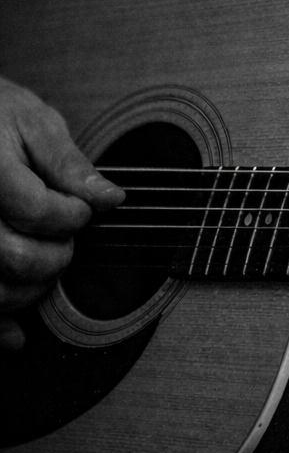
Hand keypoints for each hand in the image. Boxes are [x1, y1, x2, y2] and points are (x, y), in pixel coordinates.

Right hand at [0, 74, 122, 349]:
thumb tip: (111, 198)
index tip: (83, 211)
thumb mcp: (33, 121)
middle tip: (69, 238)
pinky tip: (20, 331)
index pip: (35, 210)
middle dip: (55, 255)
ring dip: (31, 291)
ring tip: (48, 263)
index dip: (72, 216)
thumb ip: (68, 163)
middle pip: (13, 257)